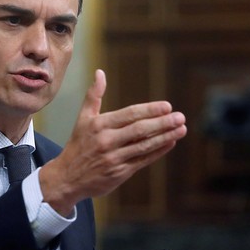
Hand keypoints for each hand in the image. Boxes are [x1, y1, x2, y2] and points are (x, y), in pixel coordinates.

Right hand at [39, 69, 186, 215]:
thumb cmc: (78, 144)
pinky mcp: (120, 173)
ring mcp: (114, 158)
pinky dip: (158, 152)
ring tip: (181, 129)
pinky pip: (143, 161)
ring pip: (144, 146)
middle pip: (139, 130)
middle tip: (180, 117)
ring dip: (165, 137)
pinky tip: (170, 142)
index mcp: (99, 125)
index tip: (167, 106)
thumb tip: (100, 72)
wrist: (67, 177)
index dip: (149, 110)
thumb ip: (94, 95)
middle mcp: (106, 141)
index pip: (129, 115)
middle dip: (162, 123)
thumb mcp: (83, 118)